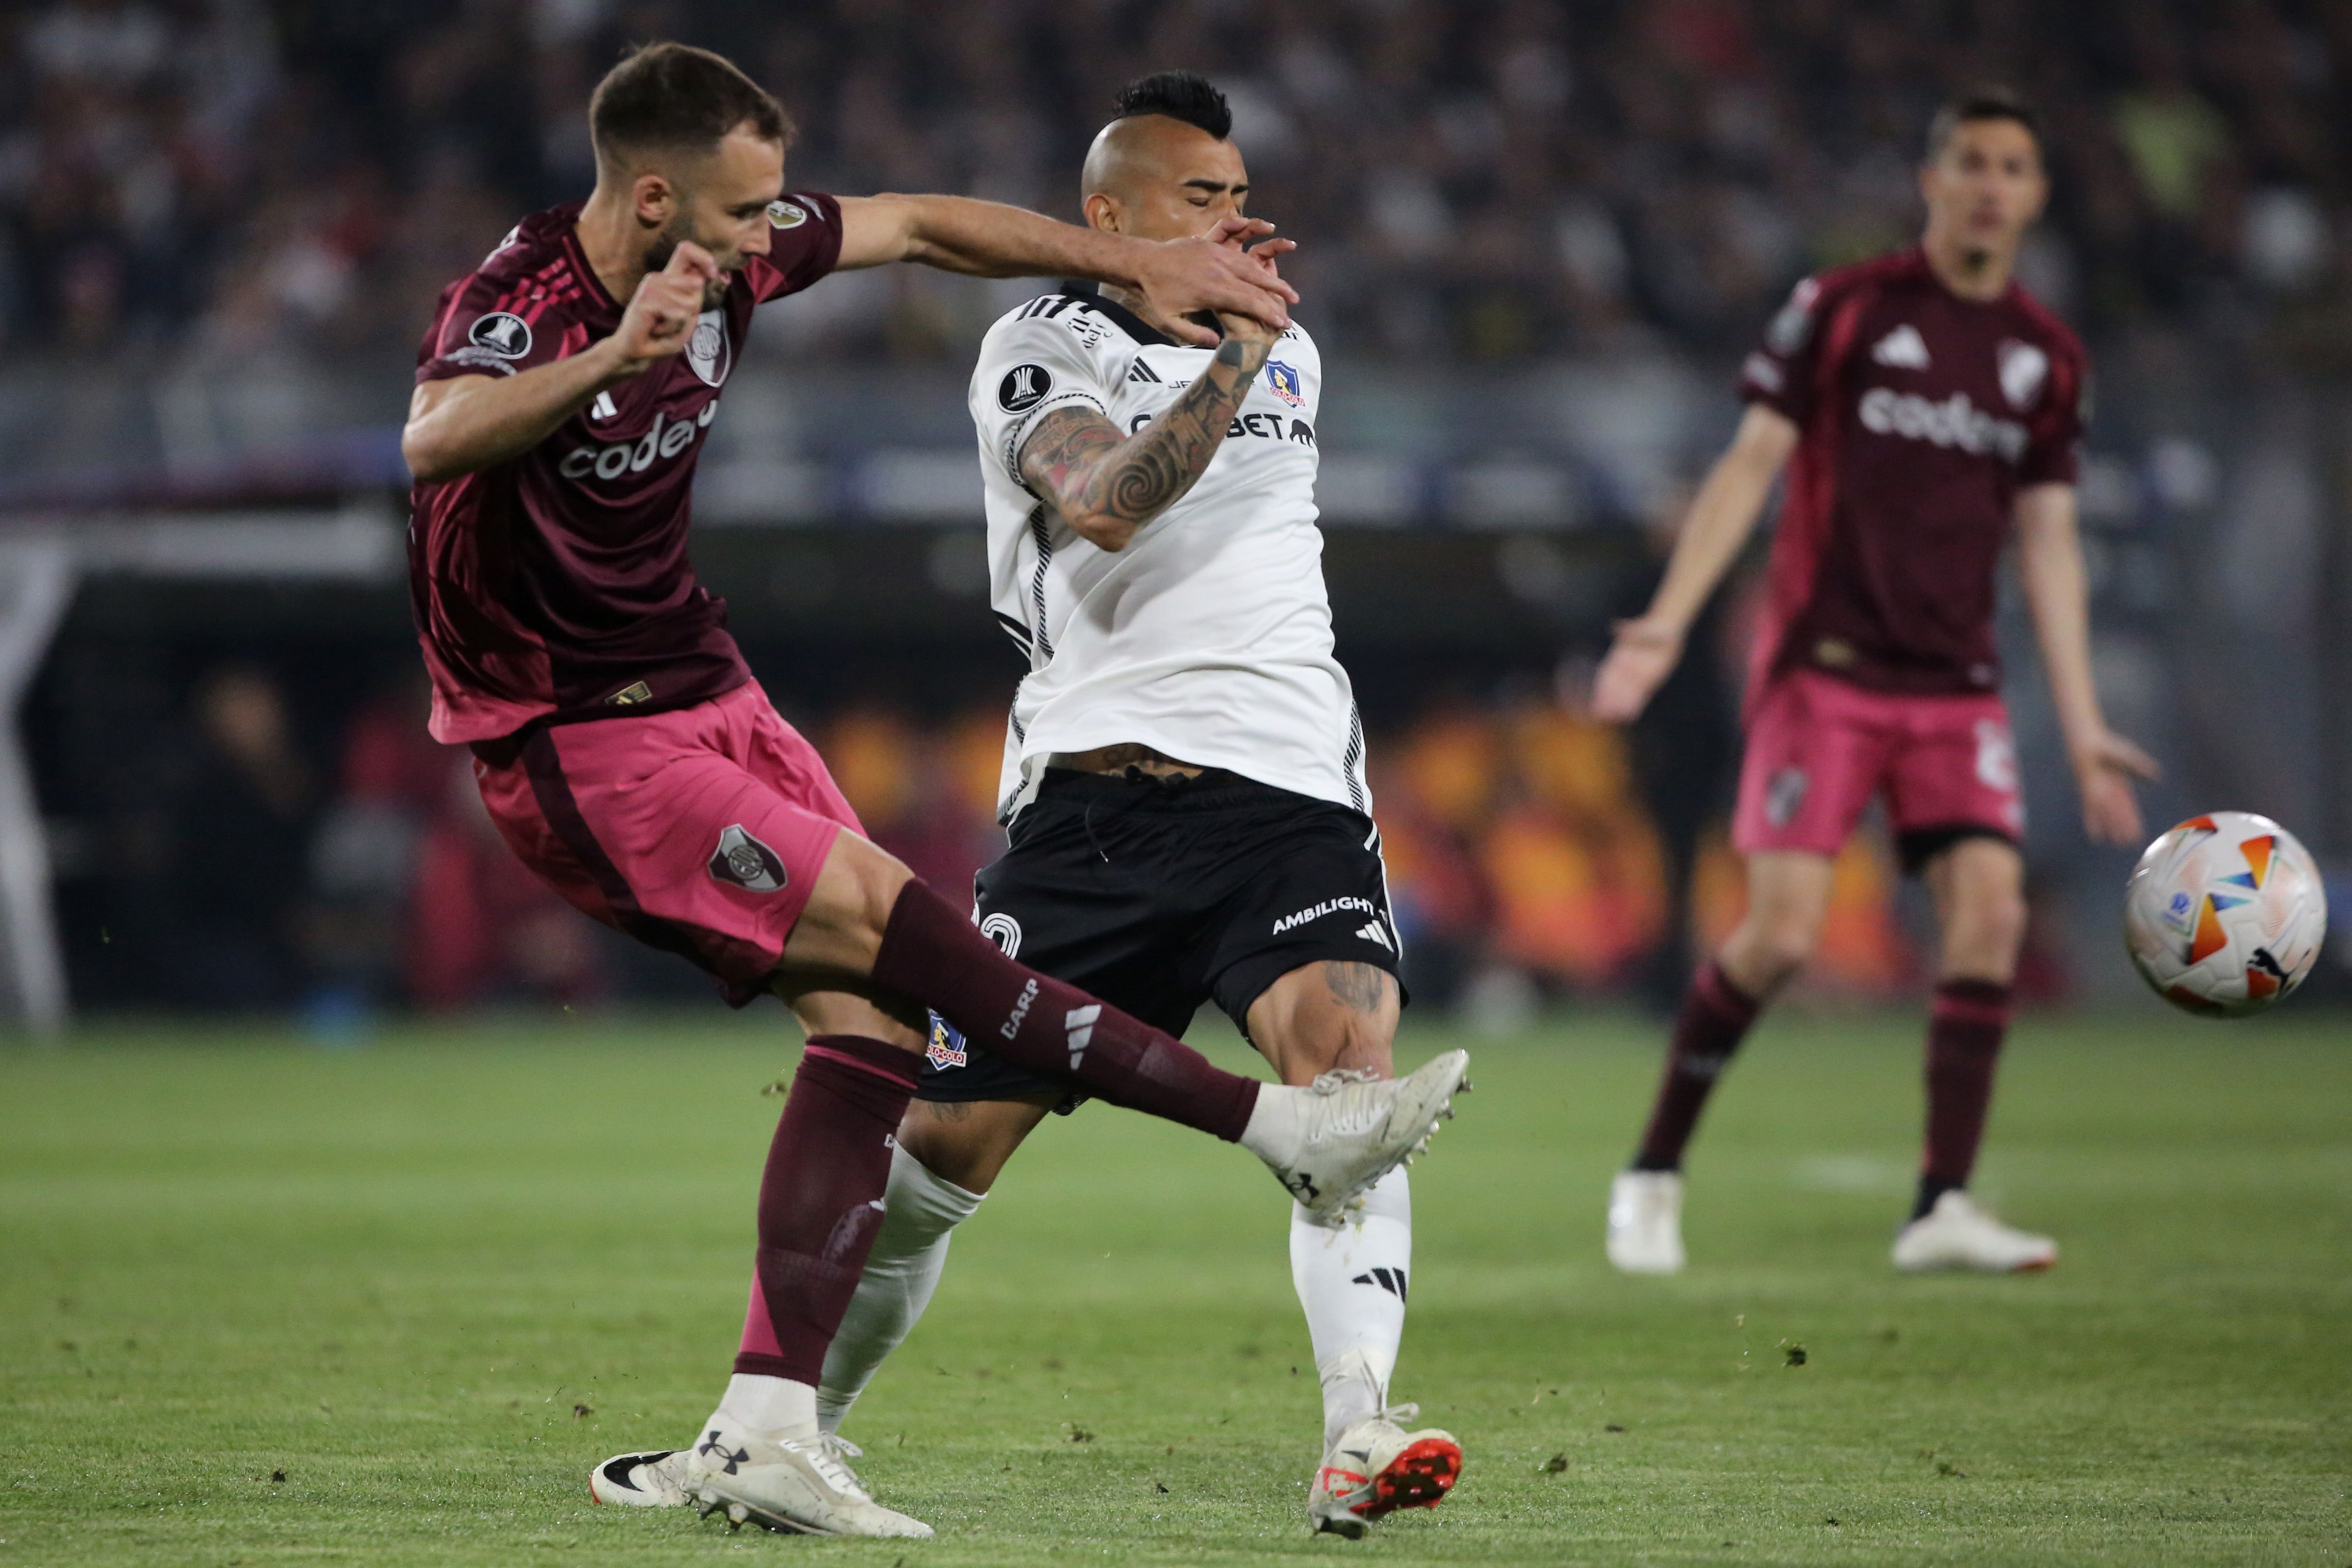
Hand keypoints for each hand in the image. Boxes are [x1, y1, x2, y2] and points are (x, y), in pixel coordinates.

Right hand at [607, 242, 716, 375]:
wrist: (635, 353)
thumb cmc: (662, 336)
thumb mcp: (687, 319)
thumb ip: (695, 299)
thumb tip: (698, 280)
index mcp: (670, 278)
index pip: (685, 250)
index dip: (704, 258)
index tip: (713, 274)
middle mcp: (659, 277)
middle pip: (696, 283)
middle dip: (695, 308)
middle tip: (674, 320)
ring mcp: (650, 286)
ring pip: (690, 303)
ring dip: (682, 323)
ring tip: (663, 326)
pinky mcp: (644, 299)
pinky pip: (678, 315)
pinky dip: (673, 328)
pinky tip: (657, 330)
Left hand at [1131, 222, 1298, 347]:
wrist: (1140, 262)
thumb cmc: (1154, 296)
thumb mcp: (1170, 321)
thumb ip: (1195, 333)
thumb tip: (1218, 342)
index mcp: (1212, 291)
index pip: (1249, 303)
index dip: (1269, 313)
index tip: (1284, 324)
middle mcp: (1219, 270)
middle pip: (1257, 282)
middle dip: (1278, 293)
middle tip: (1294, 303)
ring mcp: (1216, 255)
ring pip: (1251, 265)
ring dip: (1271, 276)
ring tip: (1284, 287)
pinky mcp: (1212, 245)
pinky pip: (1239, 252)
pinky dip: (1255, 260)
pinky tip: (1266, 265)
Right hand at [1591, 616, 1685, 722]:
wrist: (1667, 630)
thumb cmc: (1655, 626)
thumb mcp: (1644, 628)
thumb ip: (1631, 630)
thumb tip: (1616, 626)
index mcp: (1621, 655)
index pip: (1609, 673)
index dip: (1603, 687)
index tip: (1598, 697)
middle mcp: (1626, 667)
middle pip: (1615, 686)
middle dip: (1608, 699)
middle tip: (1602, 714)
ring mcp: (1636, 675)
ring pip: (1625, 693)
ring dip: (1619, 705)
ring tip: (1612, 718)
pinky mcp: (1648, 681)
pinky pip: (1640, 695)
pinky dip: (1635, 705)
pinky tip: (1630, 716)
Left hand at [2072, 728, 2159, 846]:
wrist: (2087, 742)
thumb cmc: (2108, 747)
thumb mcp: (2127, 758)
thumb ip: (2140, 767)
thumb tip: (2158, 775)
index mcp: (2121, 788)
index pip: (2128, 808)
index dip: (2133, 821)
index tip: (2138, 833)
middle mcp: (2109, 794)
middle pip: (2118, 814)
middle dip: (2124, 828)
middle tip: (2130, 843)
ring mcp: (2097, 793)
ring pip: (2106, 815)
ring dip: (2110, 827)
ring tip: (2116, 842)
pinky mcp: (2086, 791)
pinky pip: (2089, 809)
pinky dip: (2091, 821)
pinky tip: (2094, 834)